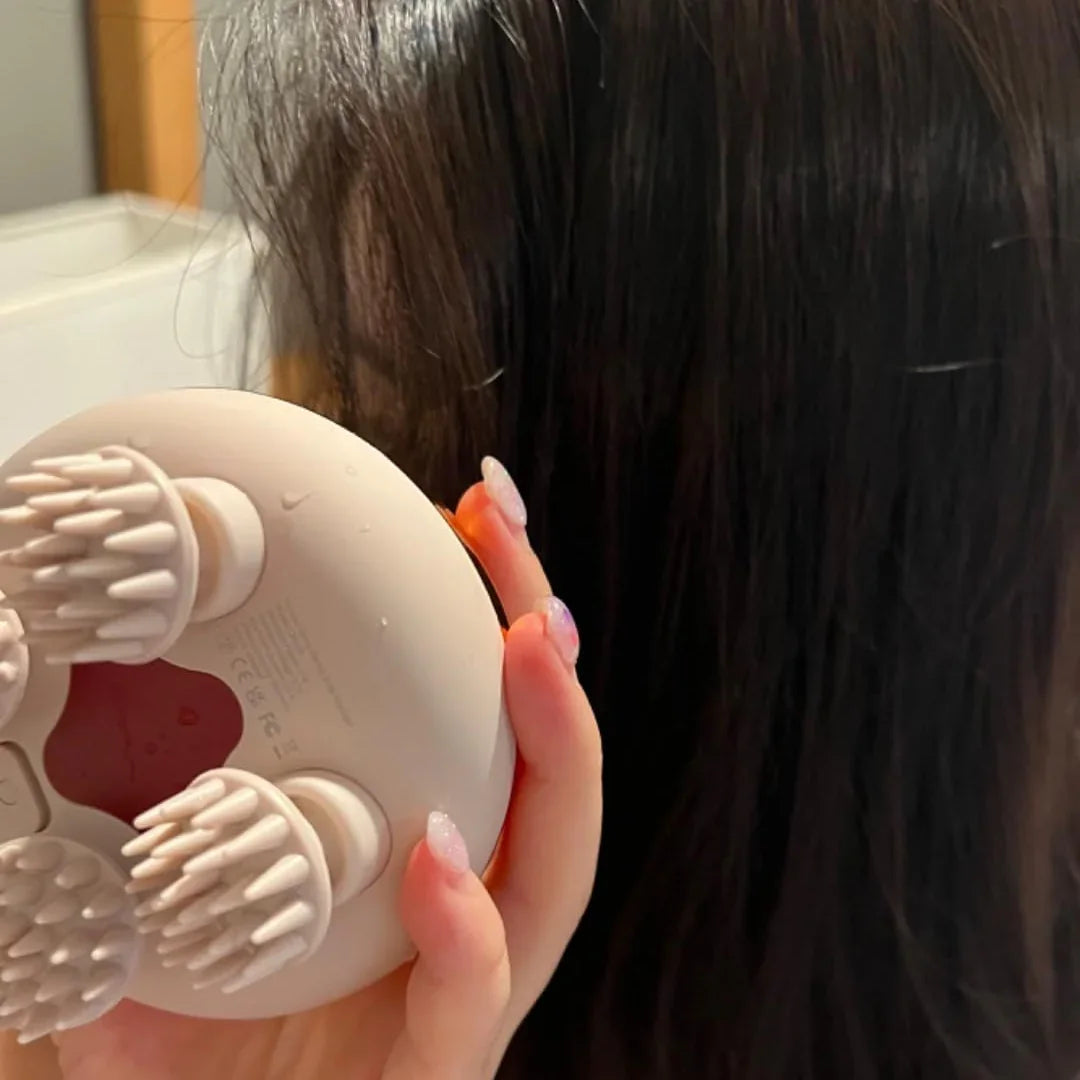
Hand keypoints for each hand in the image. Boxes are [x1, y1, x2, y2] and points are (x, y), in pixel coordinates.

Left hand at [0, 466, 602, 1079]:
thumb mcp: (172, 914)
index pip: (490, 722)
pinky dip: (469, 921)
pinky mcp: (450, 1065)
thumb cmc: (214, 1050)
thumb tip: (72, 728)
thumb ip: (146, 830)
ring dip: (554, 741)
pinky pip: (476, 988)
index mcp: (436, 854)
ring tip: (530, 642)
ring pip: (553, 858)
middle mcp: (478, 902)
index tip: (463, 512)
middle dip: (541, 636)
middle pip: (548, 762)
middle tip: (500, 525)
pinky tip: (437, 856)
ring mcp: (474, 983)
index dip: (490, 611)